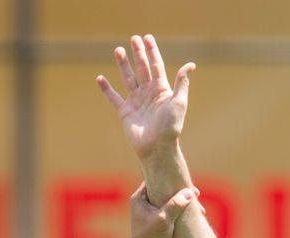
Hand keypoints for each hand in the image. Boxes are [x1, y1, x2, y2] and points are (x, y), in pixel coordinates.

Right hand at [97, 35, 194, 166]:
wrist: (156, 148)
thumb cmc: (170, 127)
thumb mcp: (178, 102)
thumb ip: (181, 82)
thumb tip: (189, 65)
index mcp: (162, 90)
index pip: (156, 66)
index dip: (152, 51)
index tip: (147, 38)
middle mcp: (149, 94)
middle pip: (142, 69)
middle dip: (138, 53)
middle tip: (133, 38)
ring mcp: (136, 102)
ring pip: (128, 79)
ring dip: (123, 65)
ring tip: (118, 50)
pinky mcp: (125, 112)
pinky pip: (114, 98)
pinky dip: (107, 89)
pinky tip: (100, 78)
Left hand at [124, 183, 195, 237]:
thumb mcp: (163, 220)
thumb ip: (175, 205)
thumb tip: (189, 193)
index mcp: (140, 198)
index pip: (155, 179)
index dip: (170, 178)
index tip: (186, 183)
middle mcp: (146, 202)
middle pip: (166, 189)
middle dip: (182, 191)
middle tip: (196, 195)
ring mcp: (154, 212)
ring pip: (172, 201)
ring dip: (186, 203)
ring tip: (199, 209)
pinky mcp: (162, 221)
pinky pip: (175, 211)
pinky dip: (185, 212)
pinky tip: (196, 215)